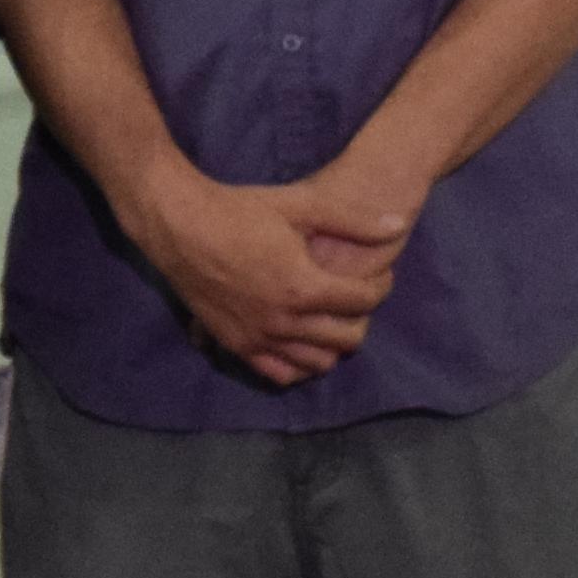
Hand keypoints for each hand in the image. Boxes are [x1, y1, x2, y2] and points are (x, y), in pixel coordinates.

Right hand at [256, 154, 427, 384]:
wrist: (179, 225)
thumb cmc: (240, 210)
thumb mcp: (300, 205)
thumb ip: (352, 220)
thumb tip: (397, 225)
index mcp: (303, 287)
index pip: (362, 301)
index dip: (380, 286)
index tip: (378, 274)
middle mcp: (283, 321)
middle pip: (346, 338)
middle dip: (362, 318)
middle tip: (355, 297)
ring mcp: (258, 338)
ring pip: (316, 362)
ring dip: (333, 344)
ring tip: (331, 319)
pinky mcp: (235, 345)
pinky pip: (278, 373)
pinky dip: (298, 365)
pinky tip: (301, 343)